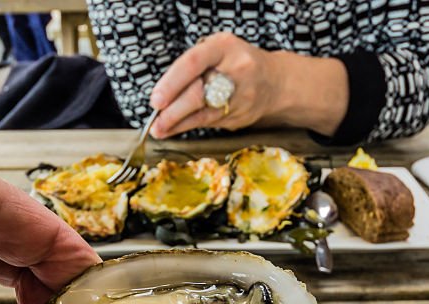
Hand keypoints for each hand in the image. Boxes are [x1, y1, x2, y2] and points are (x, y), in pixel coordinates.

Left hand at [150, 32, 278, 138]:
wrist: (274, 82)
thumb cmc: (234, 62)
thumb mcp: (217, 50)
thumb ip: (194, 65)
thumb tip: (162, 93)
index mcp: (224, 47)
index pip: (193, 63)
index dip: (172, 83)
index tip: (156, 100)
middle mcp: (236, 70)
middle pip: (198, 94)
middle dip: (172, 111)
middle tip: (155, 121)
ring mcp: (241, 95)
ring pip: (203, 114)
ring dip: (177, 124)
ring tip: (159, 130)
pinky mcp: (242, 115)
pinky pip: (210, 123)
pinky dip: (189, 127)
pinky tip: (174, 130)